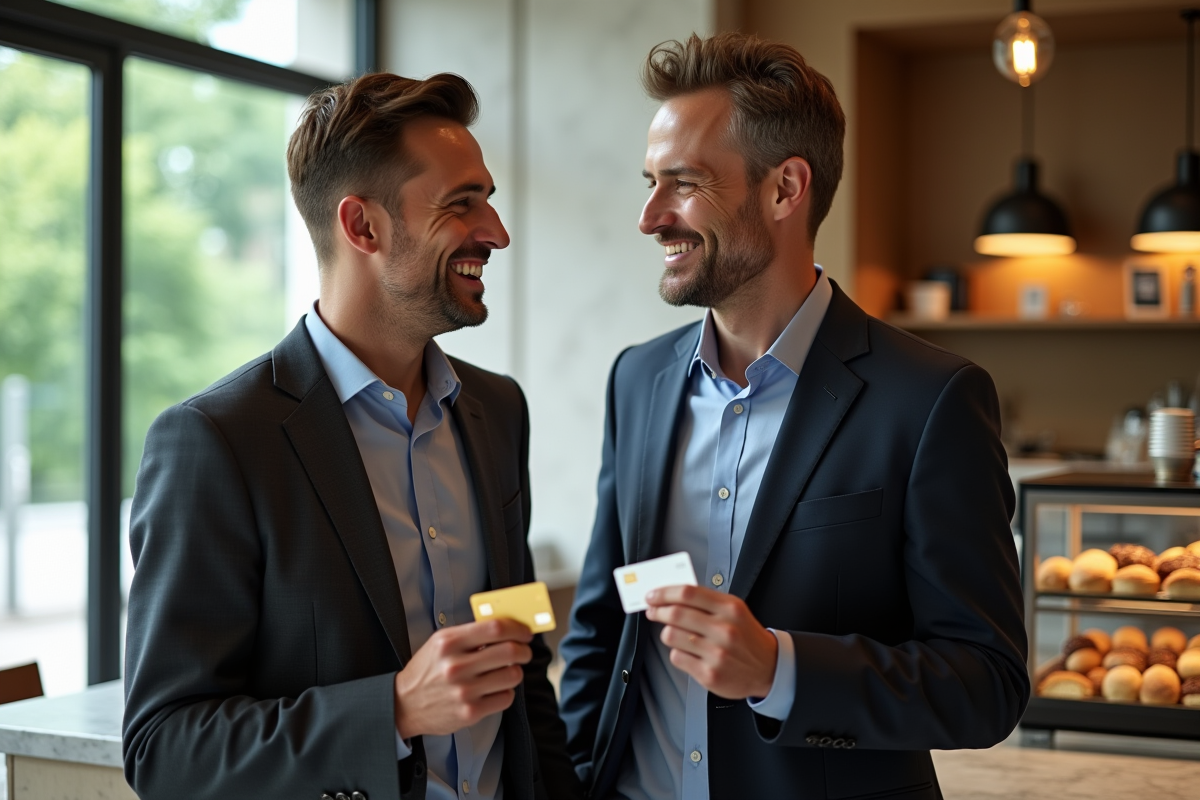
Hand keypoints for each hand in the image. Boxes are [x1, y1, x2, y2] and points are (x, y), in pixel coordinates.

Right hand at [393, 619, 532, 738]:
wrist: (404, 704)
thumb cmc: (427, 670)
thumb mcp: (440, 643)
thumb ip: (470, 633)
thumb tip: (506, 626)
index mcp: (449, 642)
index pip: (495, 628)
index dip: (517, 628)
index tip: (525, 632)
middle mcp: (456, 666)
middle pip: (509, 651)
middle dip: (524, 650)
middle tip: (524, 651)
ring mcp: (464, 691)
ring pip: (512, 675)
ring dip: (516, 671)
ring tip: (507, 671)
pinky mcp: (470, 712)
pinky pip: (506, 698)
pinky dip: (506, 692)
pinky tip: (496, 689)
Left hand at [644, 585, 777, 699]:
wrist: (769, 668)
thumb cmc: (747, 637)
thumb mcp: (734, 610)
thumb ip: (706, 601)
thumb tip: (673, 595)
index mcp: (729, 608)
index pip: (687, 593)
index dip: (664, 592)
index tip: (652, 595)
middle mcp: (724, 629)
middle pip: (675, 613)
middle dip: (657, 611)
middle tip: (653, 611)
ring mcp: (716, 653)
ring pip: (671, 636)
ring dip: (668, 633)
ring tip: (676, 634)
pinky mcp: (709, 674)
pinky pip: (677, 657)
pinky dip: (677, 652)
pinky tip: (687, 651)